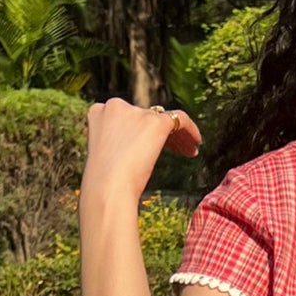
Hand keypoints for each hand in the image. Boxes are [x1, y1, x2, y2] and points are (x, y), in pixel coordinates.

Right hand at [82, 100, 202, 205]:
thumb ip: (118, 143)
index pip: (127, 117)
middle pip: (146, 116)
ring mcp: (136, 112)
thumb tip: (135, 147)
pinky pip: (180, 119)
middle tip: (173, 149)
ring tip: (187, 152)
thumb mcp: (105, 155)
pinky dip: (191, 130)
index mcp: (99, 112)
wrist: (107, 189)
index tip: (150, 147)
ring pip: (163, 119)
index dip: (141, 132)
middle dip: (160, 134)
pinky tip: (196, 143)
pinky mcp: (155, 122)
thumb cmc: (103, 183)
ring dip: (175, 136)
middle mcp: (116, 106)